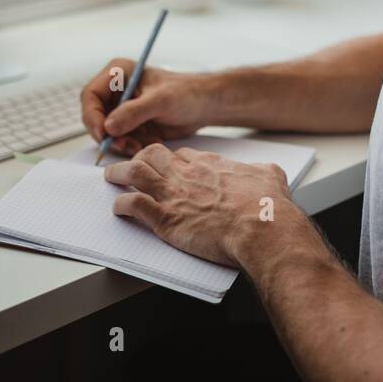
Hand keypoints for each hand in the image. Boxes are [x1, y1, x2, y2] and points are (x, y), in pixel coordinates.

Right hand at [80, 58, 213, 155]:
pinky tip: (150, 142)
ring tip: (141, 146)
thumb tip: (108, 127)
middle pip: (94, 117)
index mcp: (118, 73)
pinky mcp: (130, 125)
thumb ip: (133, 112)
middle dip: (107, 135)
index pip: (90, 95)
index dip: (92, 117)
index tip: (103, 135)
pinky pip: (120, 141)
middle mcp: (115, 90)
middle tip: (124, 146)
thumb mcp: (161, 101)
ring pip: (106, 133)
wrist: (205, 106)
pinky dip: (131, 146)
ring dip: (121, 143)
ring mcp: (121, 109)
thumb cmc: (187, 94)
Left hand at [104, 143, 300, 267]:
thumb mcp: (270, 176)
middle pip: (153, 155)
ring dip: (119, 173)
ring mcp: (174, 195)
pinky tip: (118, 208)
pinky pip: (133, 204)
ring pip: (135, 172)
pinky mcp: (166, 219)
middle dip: (139, 158)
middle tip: (133, 165)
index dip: (172, 160)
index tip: (168, 165)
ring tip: (111, 176)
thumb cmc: (267, 206)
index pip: (182, 155)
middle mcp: (188, 174)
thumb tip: (266, 172)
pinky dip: (122, 204)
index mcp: (210, 164)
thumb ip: (262, 171)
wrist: (261, 227)